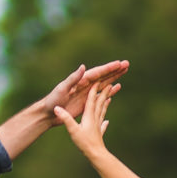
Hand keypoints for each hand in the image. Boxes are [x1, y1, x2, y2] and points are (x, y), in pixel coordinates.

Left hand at [0, 60, 127, 159]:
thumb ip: (73, 78)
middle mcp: (85, 84)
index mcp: (80, 80)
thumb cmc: (53, 100)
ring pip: (104, 83)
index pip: (98, 72)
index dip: (109, 68)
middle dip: (115, 70)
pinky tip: (117, 87)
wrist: (49, 113)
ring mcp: (87, 93)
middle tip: (127, 64)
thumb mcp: (62, 89)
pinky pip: (101, 94)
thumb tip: (83, 67)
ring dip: (114, 77)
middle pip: (103, 75)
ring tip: (125, 71)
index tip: (120, 63)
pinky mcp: (87, 101)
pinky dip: (110, 90)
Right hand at [53, 79, 121, 157]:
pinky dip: (104, 121)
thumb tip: (57, 108)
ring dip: (105, 103)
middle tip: (109, 83)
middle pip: (100, 103)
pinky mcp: (99, 134)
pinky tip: (106, 122)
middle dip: (104, 93)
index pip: (91, 100)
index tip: (97, 79)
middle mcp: (95, 119)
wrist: (96, 155)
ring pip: (102, 112)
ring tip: (110, 97)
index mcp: (89, 116)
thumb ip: (66, 118)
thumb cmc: (84, 143)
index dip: (93, 90)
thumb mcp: (73, 130)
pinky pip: (102, 125)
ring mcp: (98, 127)